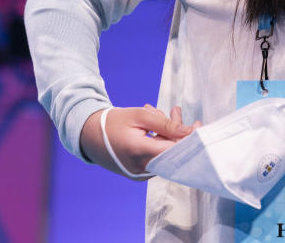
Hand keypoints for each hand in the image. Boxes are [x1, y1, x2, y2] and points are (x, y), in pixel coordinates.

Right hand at [80, 104, 199, 178]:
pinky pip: (156, 158)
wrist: (87, 136)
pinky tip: (152, 126)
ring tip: (156, 113)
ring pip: (164, 154)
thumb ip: (165, 123)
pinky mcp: (138, 173)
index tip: (197, 124)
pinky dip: (158, 142)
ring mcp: (139, 173)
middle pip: (171, 152)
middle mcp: (141, 168)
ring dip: (166, 134)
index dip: (189, 138)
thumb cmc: (113, 122)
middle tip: (175, 111)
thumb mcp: (139, 116)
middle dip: (176, 130)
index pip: (175, 150)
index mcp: (140, 152)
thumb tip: (188, 131)